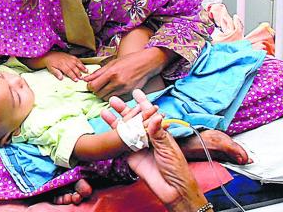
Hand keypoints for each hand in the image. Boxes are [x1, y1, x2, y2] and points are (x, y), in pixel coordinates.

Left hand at [40, 51, 86, 80]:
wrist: (49, 54)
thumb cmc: (50, 62)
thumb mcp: (51, 69)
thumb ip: (56, 73)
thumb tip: (61, 78)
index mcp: (61, 65)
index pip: (68, 71)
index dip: (72, 76)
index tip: (76, 80)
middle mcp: (66, 61)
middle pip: (73, 67)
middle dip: (78, 73)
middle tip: (81, 77)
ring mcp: (68, 58)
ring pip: (76, 63)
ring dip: (81, 67)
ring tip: (86, 71)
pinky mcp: (70, 56)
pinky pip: (76, 59)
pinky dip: (80, 62)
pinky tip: (83, 65)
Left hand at [83, 49, 163, 97]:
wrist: (147, 63)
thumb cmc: (129, 61)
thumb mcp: (112, 63)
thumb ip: (98, 72)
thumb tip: (86, 79)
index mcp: (111, 73)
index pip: (93, 86)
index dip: (90, 86)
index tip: (91, 84)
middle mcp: (118, 83)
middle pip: (99, 94)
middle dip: (97, 91)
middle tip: (99, 86)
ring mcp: (125, 90)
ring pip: (107, 98)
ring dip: (105, 94)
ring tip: (108, 87)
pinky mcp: (130, 94)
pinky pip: (117, 99)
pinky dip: (114, 96)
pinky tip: (116, 89)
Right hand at [102, 92, 208, 211]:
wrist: (172, 189)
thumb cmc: (176, 168)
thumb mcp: (169, 149)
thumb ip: (158, 133)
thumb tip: (154, 116)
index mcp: (160, 133)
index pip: (150, 115)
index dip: (143, 104)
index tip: (135, 93)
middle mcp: (148, 137)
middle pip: (134, 120)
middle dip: (125, 109)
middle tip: (113, 100)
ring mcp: (138, 146)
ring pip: (125, 130)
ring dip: (116, 120)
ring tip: (106, 109)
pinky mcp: (130, 156)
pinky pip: (121, 143)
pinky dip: (113, 134)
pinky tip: (105, 127)